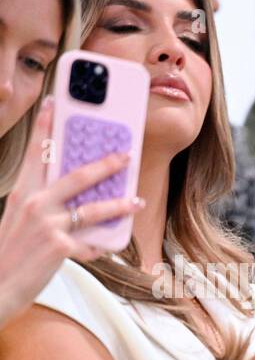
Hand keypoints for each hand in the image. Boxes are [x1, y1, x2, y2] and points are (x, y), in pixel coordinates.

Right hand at [0, 97, 144, 328]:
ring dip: (119, 204)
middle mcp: (34, 204)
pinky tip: (108, 248)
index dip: (45, 127)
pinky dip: (101, 246)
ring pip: (93, 208)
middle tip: (125, 155)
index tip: (53, 103)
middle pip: (77, 176)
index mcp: (22, 194)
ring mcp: (48, 225)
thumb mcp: (18, 221)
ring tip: (137, 200)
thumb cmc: (9, 255)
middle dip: (105, 164)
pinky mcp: (61, 247)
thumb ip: (41, 207)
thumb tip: (70, 201)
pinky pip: (92, 243)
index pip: (36, 154)